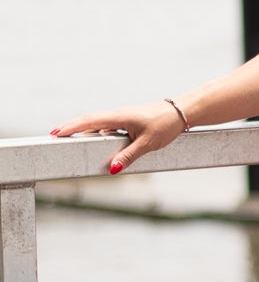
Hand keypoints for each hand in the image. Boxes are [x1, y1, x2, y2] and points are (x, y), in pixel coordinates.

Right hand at [50, 100, 187, 175]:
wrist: (181, 112)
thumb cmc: (166, 125)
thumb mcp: (147, 144)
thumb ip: (128, 156)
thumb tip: (112, 169)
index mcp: (119, 117)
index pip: (90, 121)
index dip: (72, 127)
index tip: (56, 133)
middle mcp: (118, 115)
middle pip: (89, 121)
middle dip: (71, 128)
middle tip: (54, 136)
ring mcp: (122, 117)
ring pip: (98, 124)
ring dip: (84, 131)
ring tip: (69, 140)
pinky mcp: (127, 121)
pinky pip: (108, 127)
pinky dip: (98, 133)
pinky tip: (93, 141)